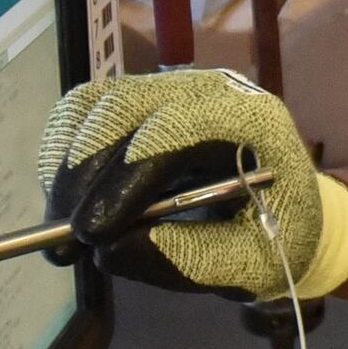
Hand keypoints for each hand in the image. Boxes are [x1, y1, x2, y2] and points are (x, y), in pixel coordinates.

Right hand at [37, 71, 347, 300]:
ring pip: (93, 105)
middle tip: (64, 242)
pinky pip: (84, 113)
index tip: (94, 234)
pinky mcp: (139, 98)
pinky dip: (64, 157)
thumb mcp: (251, 263)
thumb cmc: (278, 234)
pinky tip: (69, 204)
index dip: (126, 177)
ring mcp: (170, 86)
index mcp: (251, 119)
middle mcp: (207, 88)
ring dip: (65, 166)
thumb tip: (107, 251)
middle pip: (123, 106)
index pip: (175, 129)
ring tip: (61, 230)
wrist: (286, 207)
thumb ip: (189, 259)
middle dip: (83, 174)